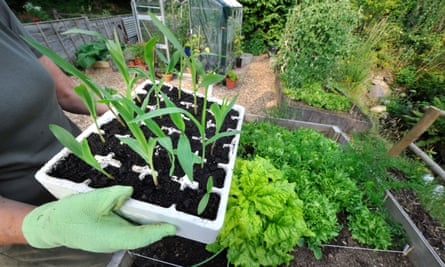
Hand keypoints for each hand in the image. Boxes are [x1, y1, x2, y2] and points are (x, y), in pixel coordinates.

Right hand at [22, 186, 175, 252]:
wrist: (52, 224)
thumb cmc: (69, 214)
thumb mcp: (92, 200)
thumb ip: (114, 195)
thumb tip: (130, 191)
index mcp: (110, 237)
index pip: (140, 237)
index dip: (158, 231)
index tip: (172, 226)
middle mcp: (114, 241)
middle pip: (141, 236)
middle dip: (158, 228)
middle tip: (176, 218)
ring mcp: (112, 239)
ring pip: (136, 233)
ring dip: (150, 225)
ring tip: (166, 214)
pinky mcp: (111, 234)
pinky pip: (129, 229)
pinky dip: (139, 222)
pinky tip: (147, 212)